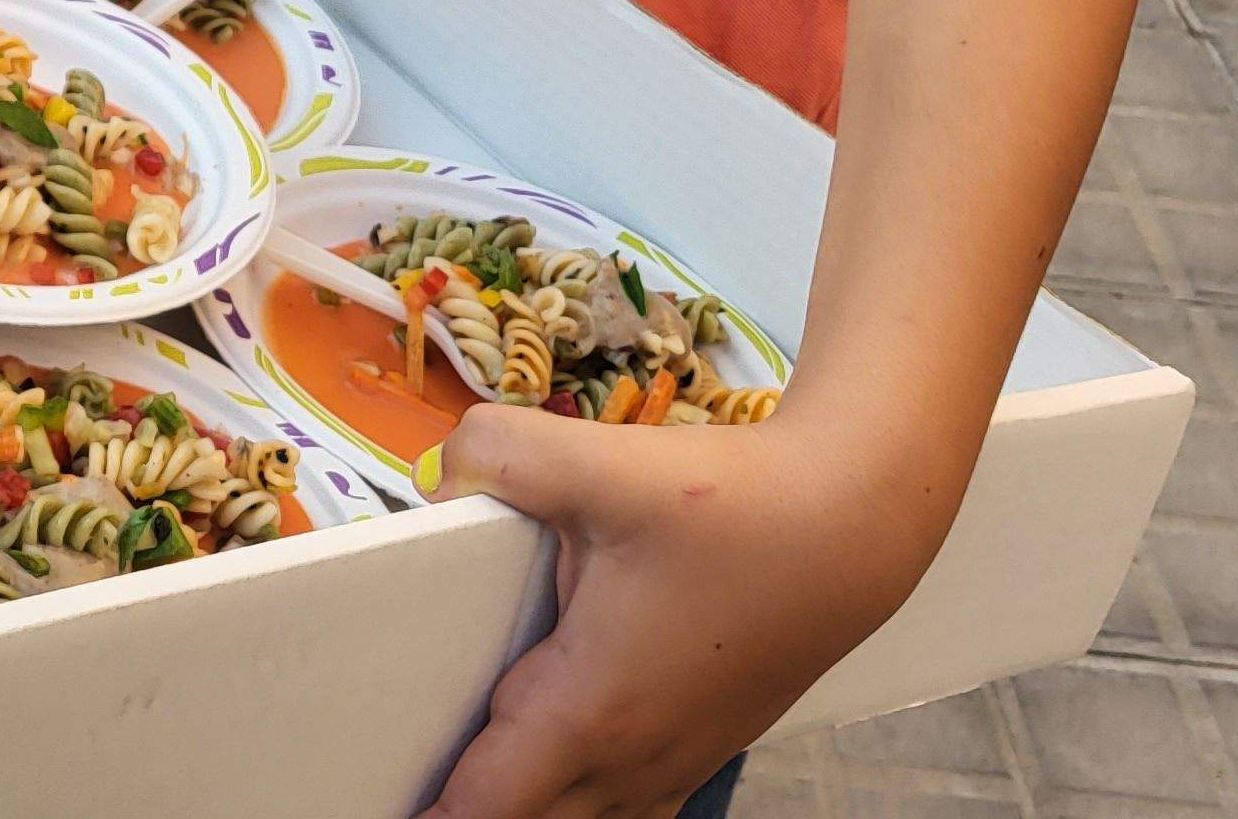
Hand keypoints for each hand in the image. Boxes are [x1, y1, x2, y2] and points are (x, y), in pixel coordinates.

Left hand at [418, 409, 929, 818]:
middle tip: (405, 784)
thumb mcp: (602, 463)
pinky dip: (581, 803)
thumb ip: (498, 454)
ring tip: (471, 779)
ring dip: (529, 808)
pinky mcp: (703, 744)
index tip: (384, 803)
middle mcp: (631, 757)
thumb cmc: (737, 507)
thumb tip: (436, 473)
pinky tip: (558, 767)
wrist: (854, 524)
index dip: (433, 816)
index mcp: (591, 709)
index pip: (487, 807)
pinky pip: (625, 807)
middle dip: (470, 812)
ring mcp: (674, 761)